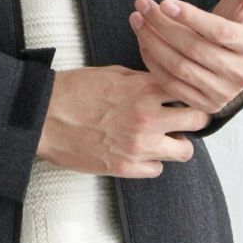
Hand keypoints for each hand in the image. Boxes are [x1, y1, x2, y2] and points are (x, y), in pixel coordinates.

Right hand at [35, 66, 201, 177]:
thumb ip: (142, 80)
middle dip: (194, 118)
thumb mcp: (112, 73)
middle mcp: (148, 117)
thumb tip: (162, 86)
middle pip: (197, 120)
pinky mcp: (127, 167)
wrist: (45, 117)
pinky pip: (158, 168)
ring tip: (164, 138)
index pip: (188, 90)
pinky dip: (152, 161)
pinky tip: (141, 151)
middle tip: (185, 118)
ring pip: (185, 150)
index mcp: (144, 88)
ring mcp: (140, 145)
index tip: (189, 95)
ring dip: (177, 143)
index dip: (190, 92)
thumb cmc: (74, 91)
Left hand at [127, 0, 242, 114]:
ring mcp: (221, 92)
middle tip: (142, 5)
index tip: (164, 1)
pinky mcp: (203, 104)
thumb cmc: (241, 21)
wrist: (237, 57)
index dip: (191, 17)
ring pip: (179, 68)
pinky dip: (152, 62)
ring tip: (136, 19)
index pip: (219, 32)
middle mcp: (240, 74)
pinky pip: (171, 84)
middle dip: (163, 25)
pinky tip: (142, 40)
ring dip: (152, 41)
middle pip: (194, 49)